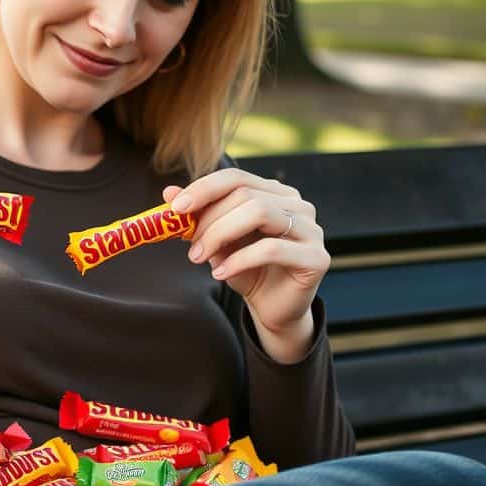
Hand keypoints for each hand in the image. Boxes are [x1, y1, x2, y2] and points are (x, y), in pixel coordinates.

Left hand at [164, 167, 329, 356]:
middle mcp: (297, 205)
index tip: (176, 208)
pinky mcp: (316, 257)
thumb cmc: (245, 269)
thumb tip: (168, 193)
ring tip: (199, 256)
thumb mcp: (217, 240)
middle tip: (187, 243)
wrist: (272, 307)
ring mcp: (311, 229)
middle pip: (245, 194)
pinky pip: (272, 249)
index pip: (236, 178)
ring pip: (260, 213)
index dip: (204, 188)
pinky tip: (220, 273)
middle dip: (209, 218)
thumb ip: (198, 216)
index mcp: (274, 193)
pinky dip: (239, 260)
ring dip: (220, 234)